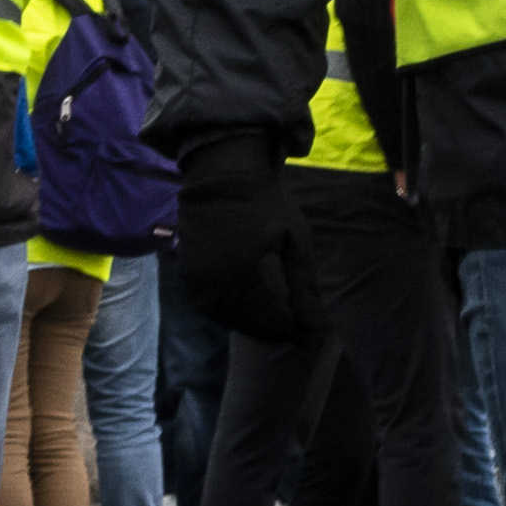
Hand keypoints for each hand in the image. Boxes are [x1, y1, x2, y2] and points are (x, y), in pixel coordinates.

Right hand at [173, 135, 307, 349]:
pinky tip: (247, 307)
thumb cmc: (267, 204)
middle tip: (292, 326)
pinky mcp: (186, 275)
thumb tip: (318, 326)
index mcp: (243, 275)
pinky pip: (207, 306)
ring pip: (224, 318)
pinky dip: (228, 313)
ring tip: (272, 319)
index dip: (291, 329)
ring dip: (249, 323)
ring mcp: (195, 280)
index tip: (308, 329)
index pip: (269, 320)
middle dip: (271, 329)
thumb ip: (304, 286)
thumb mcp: (296, 241)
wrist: (223, 176)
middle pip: (246, 323)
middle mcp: (213, 284)